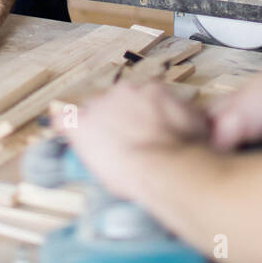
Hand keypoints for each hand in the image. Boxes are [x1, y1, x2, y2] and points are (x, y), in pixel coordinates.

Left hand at [65, 83, 207, 196]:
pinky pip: (65, 120)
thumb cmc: (185, 154)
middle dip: (118, 123)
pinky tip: (61, 129)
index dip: (140, 121)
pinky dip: (64, 126)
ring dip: (98, 130)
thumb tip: (200, 119)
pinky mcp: (82, 125)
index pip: (138, 101)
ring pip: (93, 113)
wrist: (165, 170)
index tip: (143, 135)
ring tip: (106, 151)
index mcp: (151, 91)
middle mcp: (124, 91)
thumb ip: (189, 118)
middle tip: (127, 147)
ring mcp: (101, 107)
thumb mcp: (198, 127)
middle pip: (115, 105)